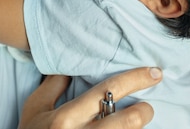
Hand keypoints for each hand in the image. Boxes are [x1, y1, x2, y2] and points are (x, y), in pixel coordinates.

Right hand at [18, 67, 162, 128]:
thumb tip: (69, 66)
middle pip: (128, 121)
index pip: (107, 91)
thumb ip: (52, 87)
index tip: (155, 72)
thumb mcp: (35, 111)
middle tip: (146, 108)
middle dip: (143, 112)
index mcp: (65, 120)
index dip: (136, 78)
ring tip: (135, 122)